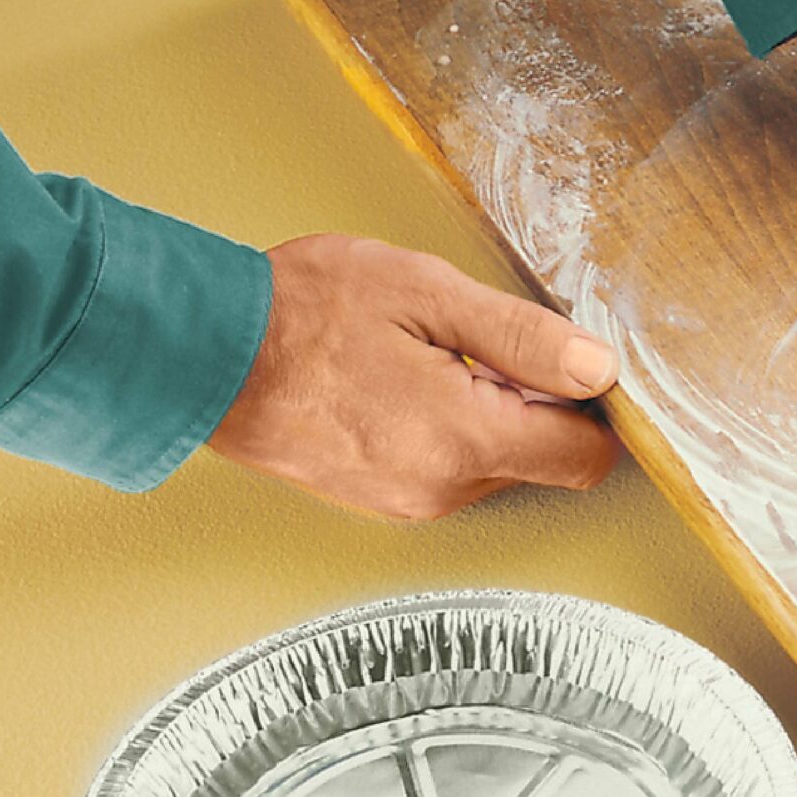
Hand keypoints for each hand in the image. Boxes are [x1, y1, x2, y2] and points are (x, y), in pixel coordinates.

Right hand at [209, 234, 621, 520]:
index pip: (586, 457)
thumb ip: (525, 338)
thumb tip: (598, 369)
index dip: (594, 405)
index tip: (573, 360)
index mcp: (464, 442)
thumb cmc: (301, 313)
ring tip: (425, 353)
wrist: (198, 353)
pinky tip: (400, 377)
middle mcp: (440, 490)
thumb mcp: (428, 295)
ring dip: (485, 410)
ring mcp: (406, 501)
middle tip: (474, 340)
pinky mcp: (378, 497)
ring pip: (493, 461)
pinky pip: (446, 466)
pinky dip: (444, 425)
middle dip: (532, 401)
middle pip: (541, 457)